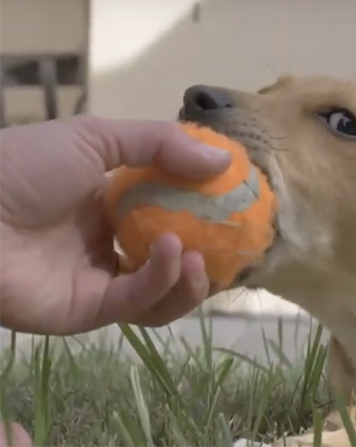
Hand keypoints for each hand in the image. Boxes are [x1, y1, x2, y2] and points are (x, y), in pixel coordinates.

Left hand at [0, 115, 230, 334]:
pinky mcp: (88, 310)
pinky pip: (136, 302)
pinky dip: (161, 281)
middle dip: (206, 255)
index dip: (204, 212)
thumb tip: (224, 162)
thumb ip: (161, 145)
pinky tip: (173, 252)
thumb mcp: (97, 137)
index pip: (170, 213)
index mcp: (111, 203)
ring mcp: (100, 280)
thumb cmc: (26, 166)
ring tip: (200, 256)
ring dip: (189, 278)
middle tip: (232, 243)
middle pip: (171, 259)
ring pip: (161, 292)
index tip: (236, 204)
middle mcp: (110, 244)